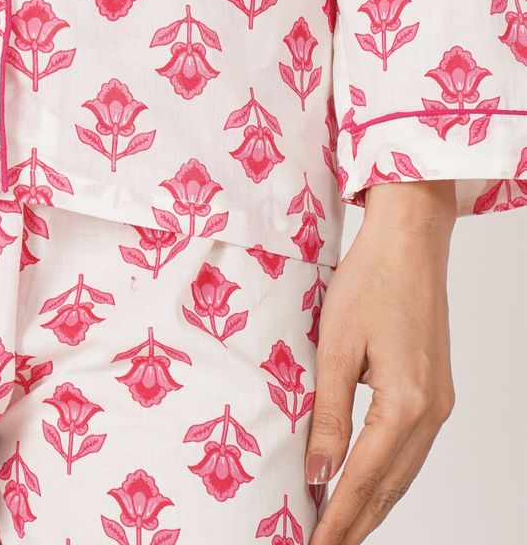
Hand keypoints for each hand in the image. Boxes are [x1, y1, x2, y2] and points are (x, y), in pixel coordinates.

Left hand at [306, 179, 456, 542]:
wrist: (411, 241)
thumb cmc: (370, 280)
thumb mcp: (336, 346)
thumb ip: (328, 415)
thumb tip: (318, 475)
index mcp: (406, 404)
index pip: (363, 480)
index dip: (336, 520)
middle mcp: (431, 413)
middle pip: (388, 488)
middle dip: (355, 524)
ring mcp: (439, 405)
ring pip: (403, 475)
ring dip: (371, 506)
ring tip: (337, 529)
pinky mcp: (436, 392)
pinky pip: (410, 451)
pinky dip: (386, 477)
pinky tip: (364, 485)